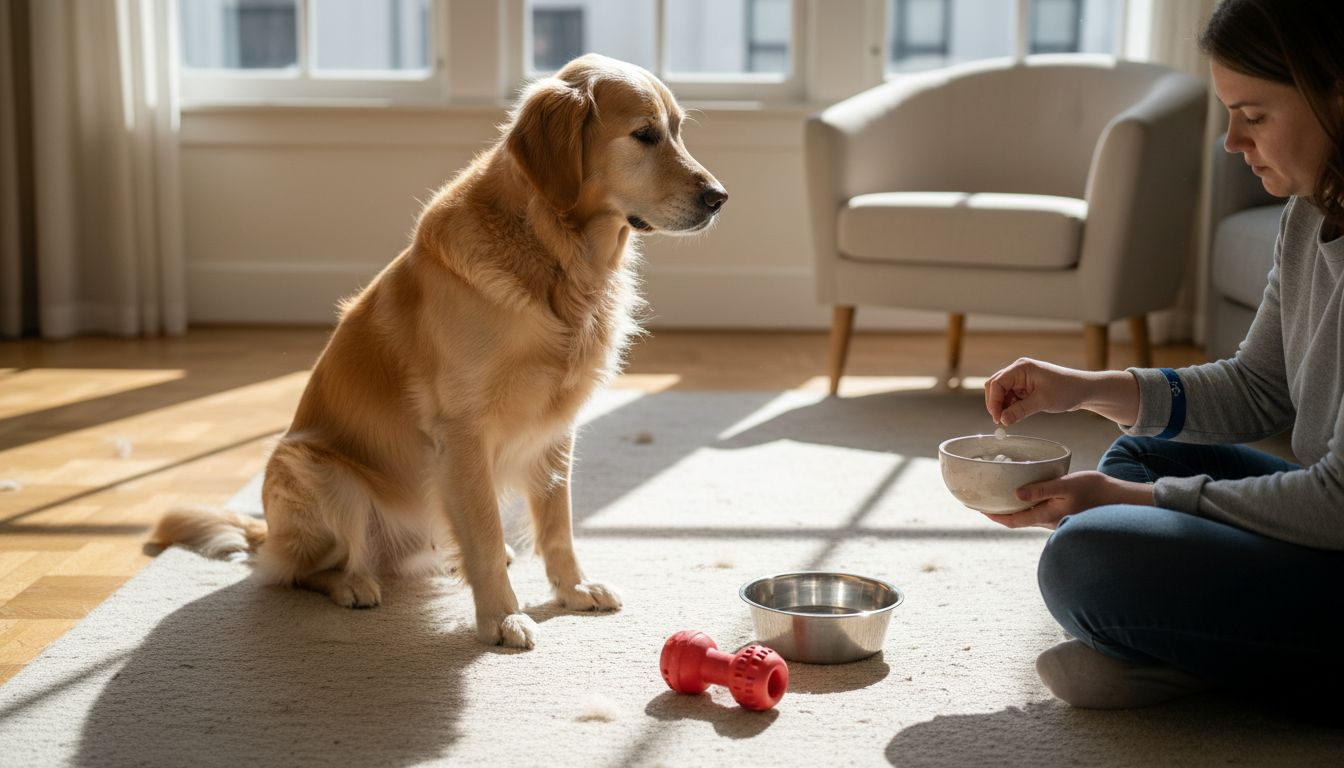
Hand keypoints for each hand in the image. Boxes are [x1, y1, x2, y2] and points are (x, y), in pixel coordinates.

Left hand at [979, 471, 1154, 529]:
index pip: (1013, 521)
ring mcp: (1057, 519)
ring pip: (1028, 516)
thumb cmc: (1095, 490)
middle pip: (1017, 520)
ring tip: (998, 495)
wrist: (1121, 499)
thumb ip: (1042, 490)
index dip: (994, 517)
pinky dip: (1026, 504)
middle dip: (999, 512)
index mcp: (1047, 516)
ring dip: (1012, 508)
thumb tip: (1016, 495)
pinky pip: (1039, 511)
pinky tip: (1024, 493)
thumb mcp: (1066, 485)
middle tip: (983, 501)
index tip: (978, 509)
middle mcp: (1049, 521)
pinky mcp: (1064, 512)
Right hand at [984, 358, 1139, 426]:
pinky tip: (1019, 414)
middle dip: (996, 405)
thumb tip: (1002, 421)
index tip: (998, 418)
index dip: (993, 402)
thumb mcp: (1042, 401)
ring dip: (1004, 407)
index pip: (996, 383)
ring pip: (1002, 393)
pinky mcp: (1025, 386)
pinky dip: (1011, 407)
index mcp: (1021, 368)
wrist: (1083, 390)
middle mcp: (1018, 370)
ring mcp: (1021, 378)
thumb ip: (1020, 411)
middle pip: (995, 387)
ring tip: (1013, 419)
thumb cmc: (1067, 390)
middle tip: (1001, 422)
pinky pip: (1011, 397)